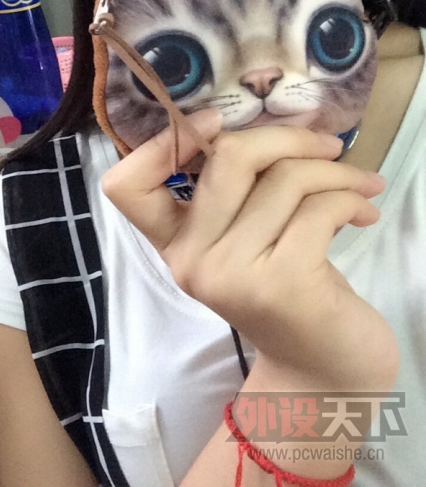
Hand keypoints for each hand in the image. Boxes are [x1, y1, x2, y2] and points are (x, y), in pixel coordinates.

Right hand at [102, 110, 398, 391]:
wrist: (321, 368)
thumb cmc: (285, 288)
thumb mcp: (246, 238)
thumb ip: (236, 190)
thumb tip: (273, 121)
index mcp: (174, 242)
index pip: (124, 185)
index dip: (164, 140)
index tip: (217, 123)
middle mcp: (191, 260)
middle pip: (227, 157)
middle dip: (287, 137)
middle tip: (326, 145)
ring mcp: (232, 274)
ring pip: (285, 179)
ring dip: (335, 172)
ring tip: (360, 185)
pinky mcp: (282, 284)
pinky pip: (319, 208)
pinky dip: (350, 199)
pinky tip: (364, 212)